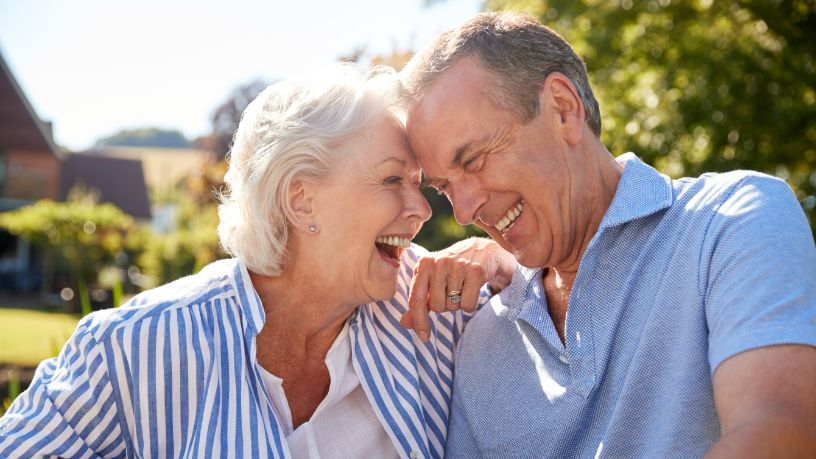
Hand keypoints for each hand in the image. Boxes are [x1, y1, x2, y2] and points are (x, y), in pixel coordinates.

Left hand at [401, 237, 515, 340]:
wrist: (482, 251)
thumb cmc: (452, 270)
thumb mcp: (432, 281)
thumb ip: (418, 302)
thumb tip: (404, 324)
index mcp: (423, 264)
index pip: (416, 299)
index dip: (419, 320)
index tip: (424, 337)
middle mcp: (438, 262)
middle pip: (437, 307)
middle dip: (445, 305)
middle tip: (452, 290)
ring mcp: (457, 266)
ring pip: (453, 306)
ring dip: (458, 303)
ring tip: (462, 286)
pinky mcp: (475, 272)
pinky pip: (468, 305)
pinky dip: (470, 303)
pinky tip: (472, 288)